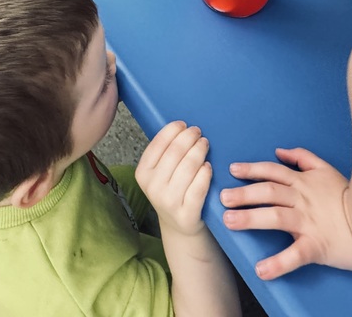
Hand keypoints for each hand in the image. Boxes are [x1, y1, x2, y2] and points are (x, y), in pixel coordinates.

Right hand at [136, 121, 212, 236]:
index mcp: (143, 173)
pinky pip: (199, 187)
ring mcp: (168, 202)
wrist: (179, 226)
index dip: (173, 130)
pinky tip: (208, 167)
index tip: (183, 124)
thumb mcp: (160, 173)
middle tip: (198, 132)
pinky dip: (205, 173)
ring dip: (199, 150)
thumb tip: (182, 127)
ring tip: (204, 144)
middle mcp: (152, 187)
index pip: (158, 144)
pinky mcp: (186, 214)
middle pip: (175, 152)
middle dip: (189, 137)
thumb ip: (166, 153)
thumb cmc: (172, 191)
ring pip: (189, 167)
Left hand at [220, 147, 351, 278]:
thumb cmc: (350, 196)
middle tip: (223, 198)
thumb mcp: (327, 169)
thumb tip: (280, 152)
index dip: (251, 170)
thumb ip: (304, 158)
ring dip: (250, 219)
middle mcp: (303, 199)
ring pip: (275, 217)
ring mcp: (309, 222)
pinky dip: (278, 263)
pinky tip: (261, 270)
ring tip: (229, 222)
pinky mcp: (317, 245)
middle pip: (268, 192)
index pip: (272, 172)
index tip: (233, 170)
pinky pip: (295, 254)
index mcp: (304, 183)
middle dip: (243, 194)